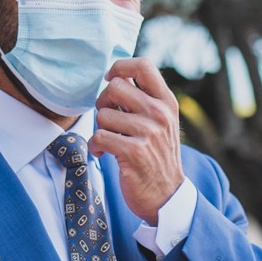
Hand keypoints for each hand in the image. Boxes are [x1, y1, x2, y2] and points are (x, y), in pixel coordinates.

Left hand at [89, 58, 184, 225]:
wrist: (166, 195)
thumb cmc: (156, 155)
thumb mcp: (160, 122)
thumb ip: (143, 99)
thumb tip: (116, 75)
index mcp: (166, 101)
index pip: (143, 65)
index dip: (120, 66)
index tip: (111, 79)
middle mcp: (160, 113)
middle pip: (115, 86)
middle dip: (103, 102)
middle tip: (108, 119)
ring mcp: (148, 132)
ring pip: (103, 114)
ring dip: (100, 129)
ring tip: (111, 141)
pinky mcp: (134, 152)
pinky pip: (99, 137)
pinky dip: (95, 146)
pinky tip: (103, 153)